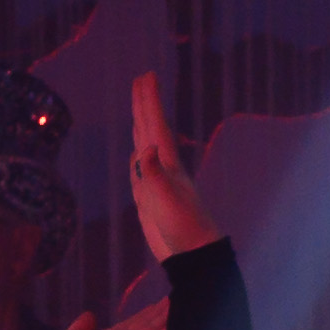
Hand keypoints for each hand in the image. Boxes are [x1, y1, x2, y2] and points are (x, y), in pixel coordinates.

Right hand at [124, 72, 221, 258]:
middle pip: (150, 129)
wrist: (192, 254)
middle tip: (141, 79)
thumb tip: (145, 147)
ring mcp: (157, 182)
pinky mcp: (151, 198)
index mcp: (167, 163)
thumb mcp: (164, 199)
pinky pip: (140, 170)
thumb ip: (154, 173)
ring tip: (137, 109)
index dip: (149, 101)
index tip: (146, 76)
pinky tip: (137, 153)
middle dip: (144, 104)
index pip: (155, 125)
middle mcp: (163, 167)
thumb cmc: (182, 226)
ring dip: (141, 126)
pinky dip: (136, 157)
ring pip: (145, 146)